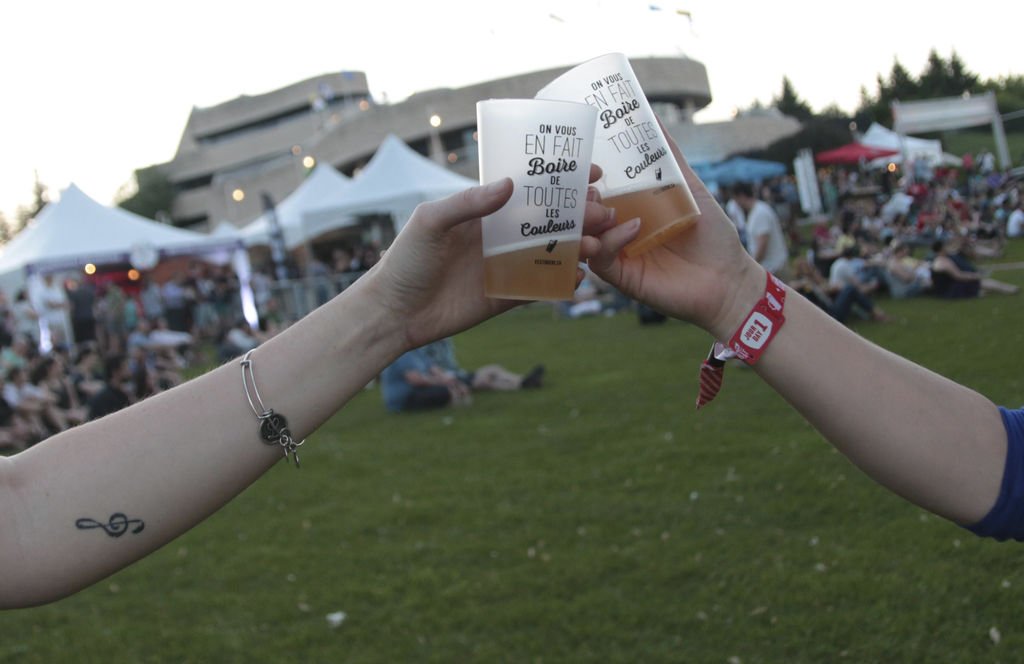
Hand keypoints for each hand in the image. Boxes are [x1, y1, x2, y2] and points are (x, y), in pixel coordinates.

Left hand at [365, 169, 615, 349]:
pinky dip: (564, 282)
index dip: (561, 180)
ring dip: (578, 246)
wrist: (393, 312)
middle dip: (580, 215)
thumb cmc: (405, 259)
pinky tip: (582, 276)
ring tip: (597, 244)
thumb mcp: (431, 222)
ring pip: (552, 252)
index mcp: (485, 211)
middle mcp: (500, 235)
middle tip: (603, 212)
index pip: (530, 189)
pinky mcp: (507, 296)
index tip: (591, 173)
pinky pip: (542, 287)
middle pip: (550, 220)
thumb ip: (468, 203)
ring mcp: (506, 265)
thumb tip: (511, 185)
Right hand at [582, 128, 765, 338]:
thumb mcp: (689, 188)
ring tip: (605, 209)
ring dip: (588, 220)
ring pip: (582, 237)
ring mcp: (618, 255)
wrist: (728, 279)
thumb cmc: (712, 236)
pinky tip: (630, 229)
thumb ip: (669, 158)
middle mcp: (618, 231)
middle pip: (582, 214)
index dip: (585, 178)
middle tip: (591, 187)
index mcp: (629, 209)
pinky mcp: (622, 277)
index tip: (589, 164)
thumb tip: (653, 117)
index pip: (596, 191)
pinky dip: (609, 242)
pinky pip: (600, 258)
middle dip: (580, 199)